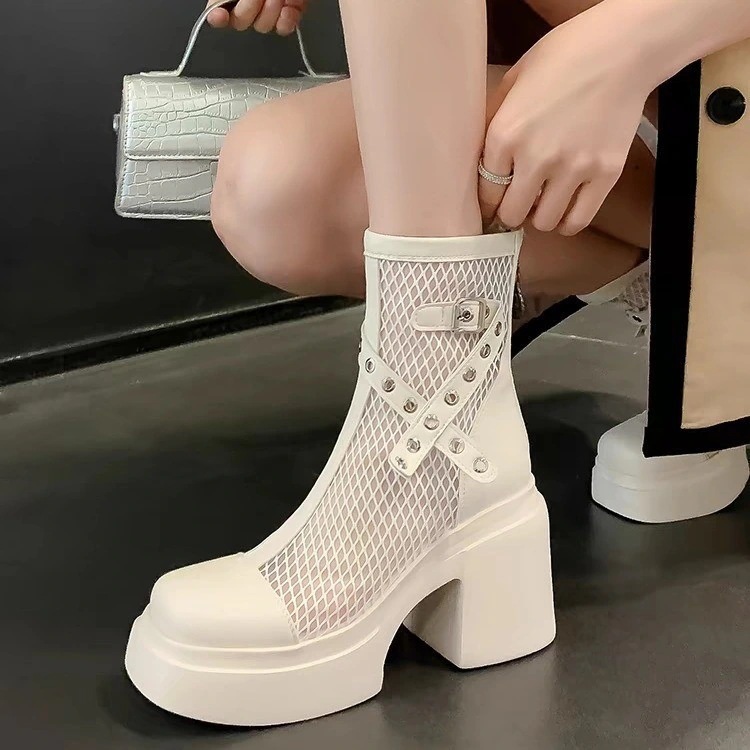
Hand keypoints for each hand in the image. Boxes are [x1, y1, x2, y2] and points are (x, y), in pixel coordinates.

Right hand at [207, 0, 307, 35]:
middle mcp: (248, 0)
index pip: (218, 8)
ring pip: (262, 26)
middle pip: (241, 21)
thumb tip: (221, 3)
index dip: (217, 16)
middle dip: (248, 8)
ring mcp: (269, 9)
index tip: (219, 15)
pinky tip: (288, 9)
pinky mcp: (289, 14)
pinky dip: (286, 21)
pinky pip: (283, 29)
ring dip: (269, 11)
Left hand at [480, 17, 648, 234]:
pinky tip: (565, 214)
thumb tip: (479, 158)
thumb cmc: (564, 58)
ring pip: (545, 222)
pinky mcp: (605, 174)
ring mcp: (573, 169)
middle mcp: (536, 158)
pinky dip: (568, 223)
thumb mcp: (513, 81)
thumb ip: (493, 121)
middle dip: (512, 213)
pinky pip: (579, 220)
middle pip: (512, 214)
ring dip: (541, 217)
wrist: (622, 49)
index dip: (489, 201)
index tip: (494, 203)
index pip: (486, 192)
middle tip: (518, 206)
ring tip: (543, 205)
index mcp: (506, 134)